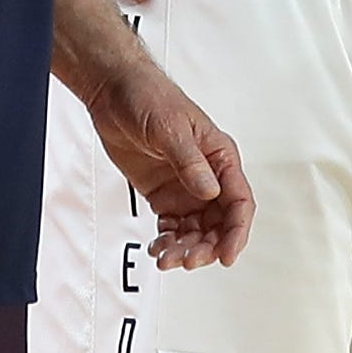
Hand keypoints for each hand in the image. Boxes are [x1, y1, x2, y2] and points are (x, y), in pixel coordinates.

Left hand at [87, 63, 256, 268]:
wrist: (113, 92)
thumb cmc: (149, 97)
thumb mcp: (170, 128)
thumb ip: (190, 162)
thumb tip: (209, 192)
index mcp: (219, 156)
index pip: (238, 201)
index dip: (236, 232)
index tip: (227, 255)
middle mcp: (207, 175)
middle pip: (219, 223)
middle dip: (207, 246)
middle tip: (188, 260)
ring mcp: (185, 187)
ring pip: (196, 230)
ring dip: (185, 248)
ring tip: (166, 258)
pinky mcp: (163, 194)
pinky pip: (173, 226)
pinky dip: (168, 241)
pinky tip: (158, 248)